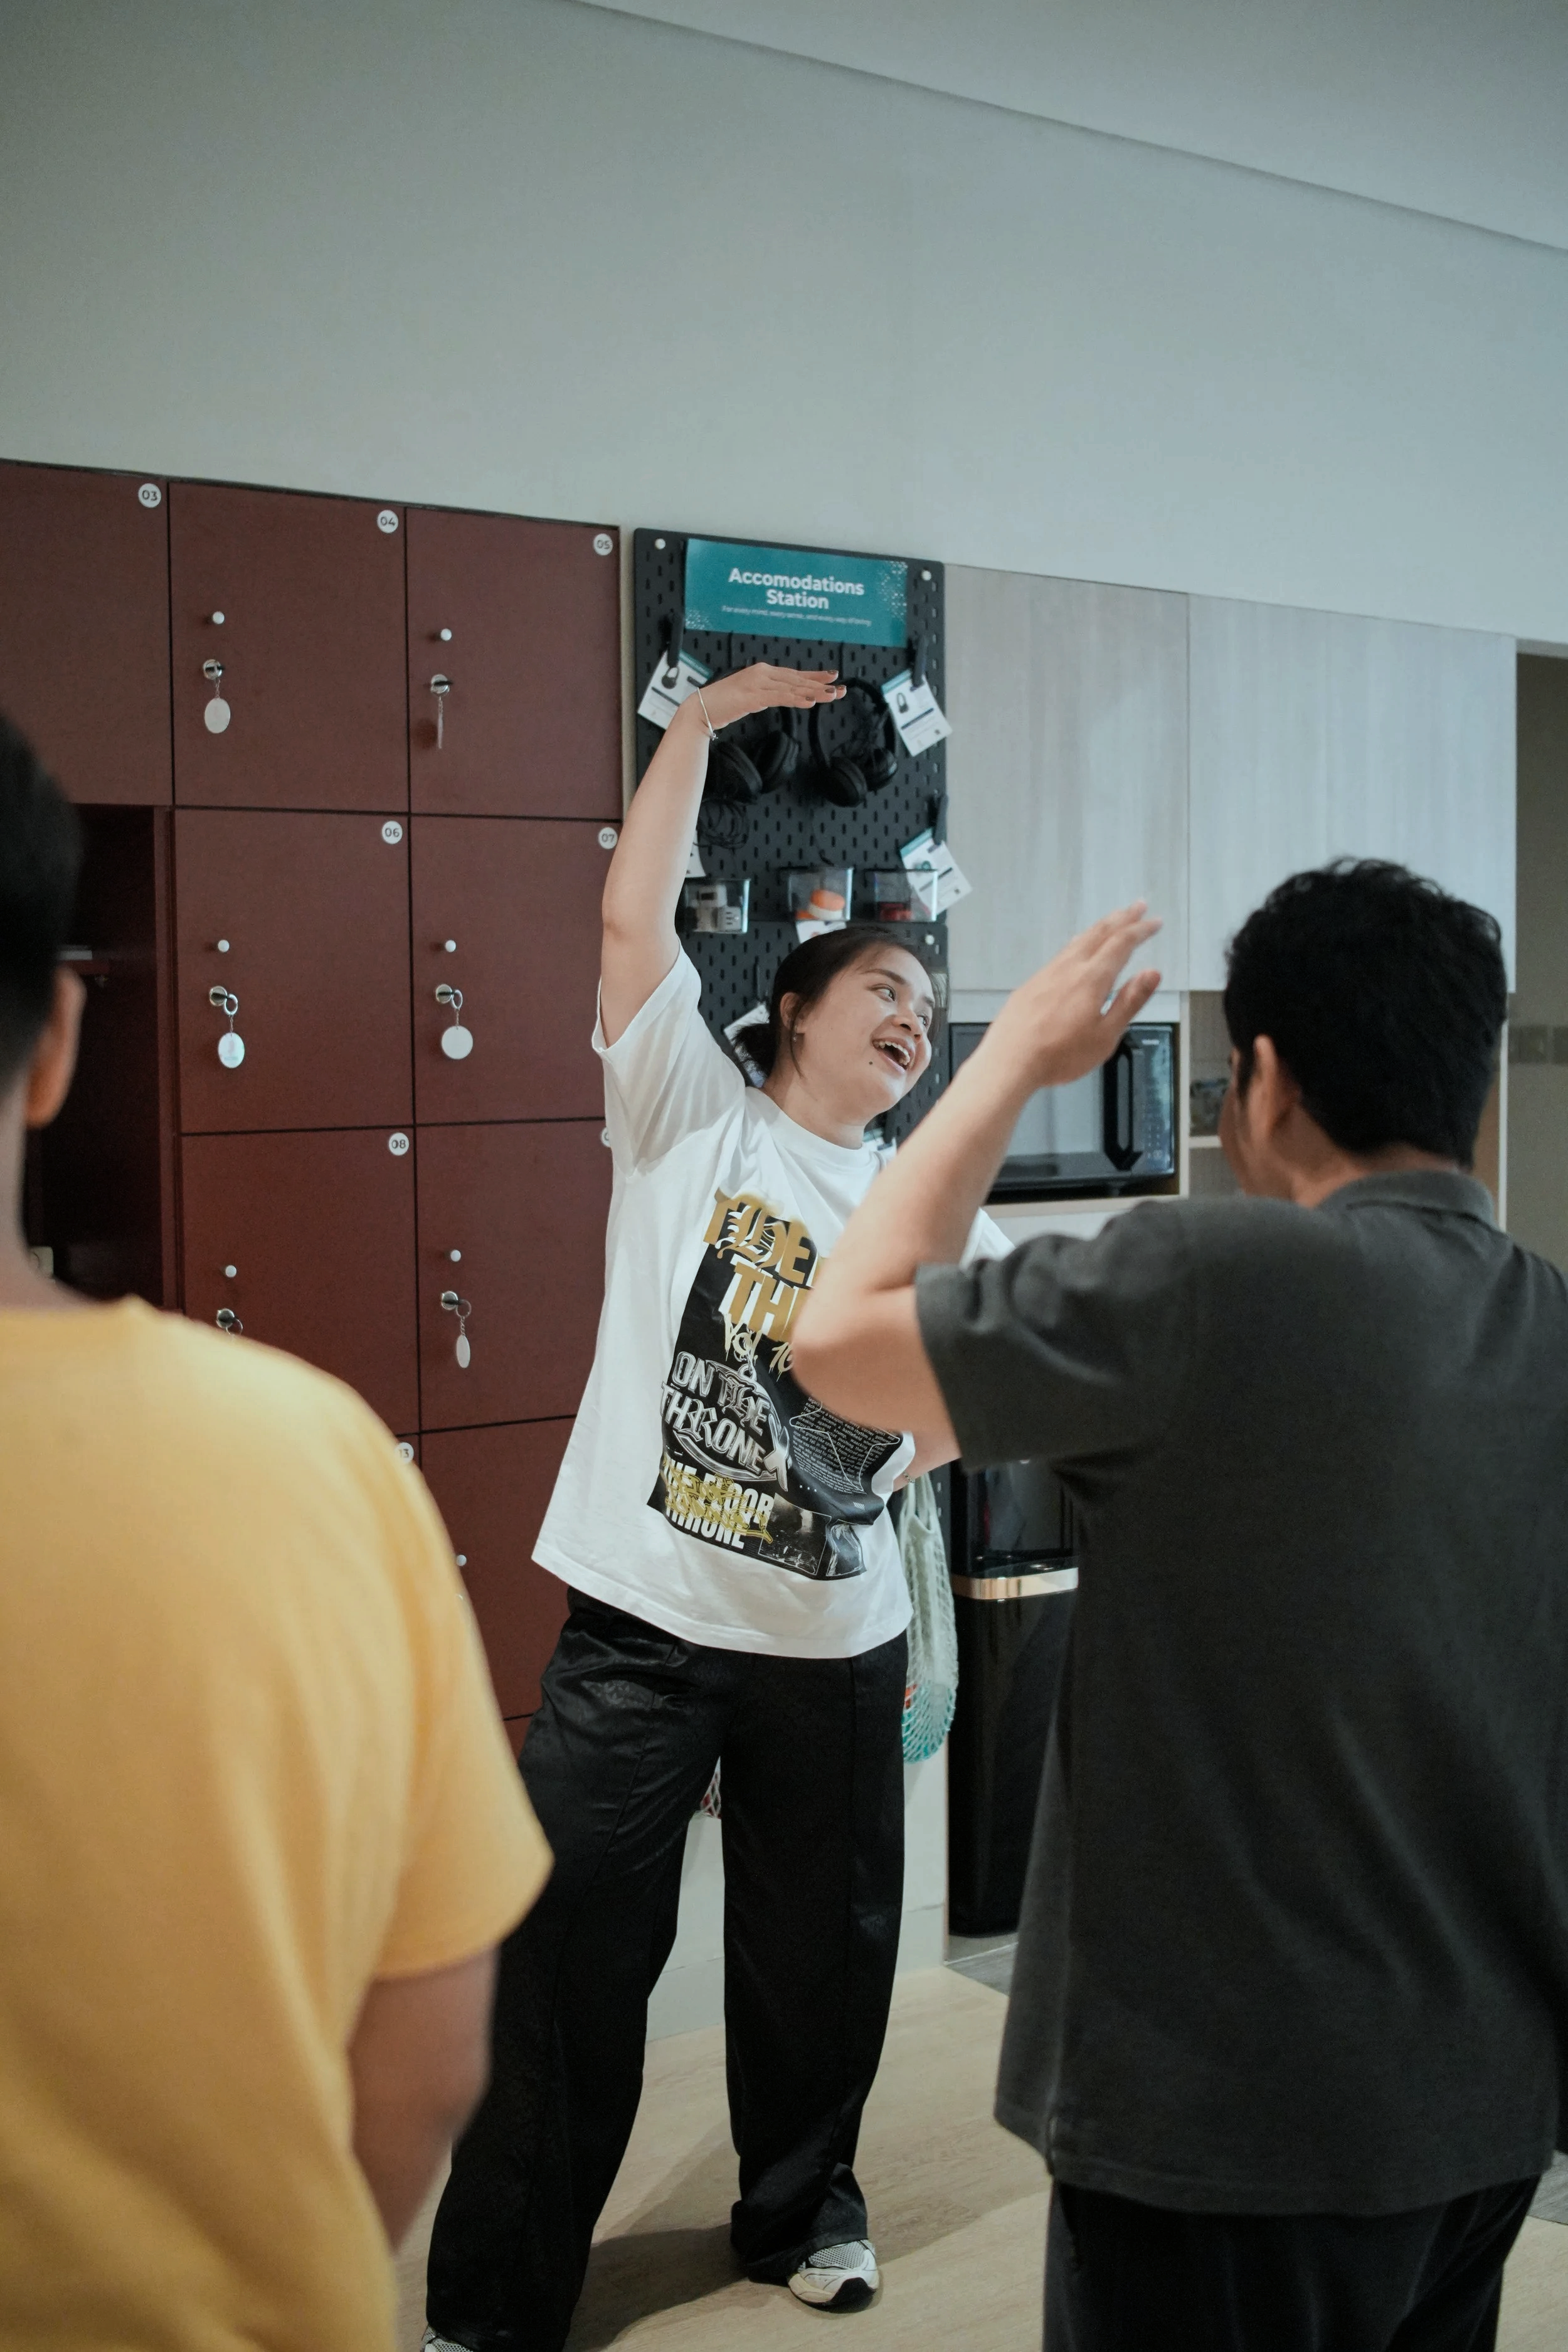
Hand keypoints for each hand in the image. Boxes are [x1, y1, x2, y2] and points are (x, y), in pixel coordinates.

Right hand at [677, 663, 844, 731]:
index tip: (832, 677)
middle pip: (797, 679)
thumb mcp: (750, 697)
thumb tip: (780, 698)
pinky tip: (810, 701)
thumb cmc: (721, 705)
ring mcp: (757, 683)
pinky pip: (780, 697)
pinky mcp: (753, 696)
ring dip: (814, 692)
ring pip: (792, 687)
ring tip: (833, 695)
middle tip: (841, 688)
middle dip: (821, 684)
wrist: (700, 709)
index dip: (814, 676)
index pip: (793, 674)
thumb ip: (765, 695)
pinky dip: (796, 699)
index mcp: (761, 672)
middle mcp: (762, 673)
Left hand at [972, 902, 1162, 1096]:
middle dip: (1122, 918)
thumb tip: (1152, 974)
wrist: (1009, 1061)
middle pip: (1099, 934)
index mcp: (1091, 979)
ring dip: (1100, 927)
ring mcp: (1047, 974)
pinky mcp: (1032, 984)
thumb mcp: (1105, 1035)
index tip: (1154, 922)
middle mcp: (1068, 969)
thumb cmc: (1057, 1055)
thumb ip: (1129, 1001)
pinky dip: (1078, 942)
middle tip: (1138, 907)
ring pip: (1078, 940)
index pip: (1122, 944)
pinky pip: (1061, 953)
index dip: (1141, 930)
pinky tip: (1076, 948)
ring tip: (1112, 920)